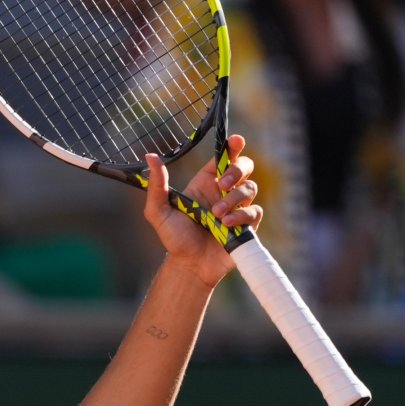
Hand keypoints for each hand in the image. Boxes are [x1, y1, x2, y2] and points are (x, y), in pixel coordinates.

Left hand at [143, 135, 261, 287]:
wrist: (189, 265)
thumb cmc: (174, 237)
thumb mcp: (158, 210)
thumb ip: (157, 184)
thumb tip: (150, 157)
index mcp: (205, 183)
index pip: (222, 158)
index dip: (231, 146)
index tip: (235, 140)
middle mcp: (223, 192)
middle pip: (244, 166)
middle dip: (237, 170)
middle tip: (222, 184)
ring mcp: (237, 207)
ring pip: (249, 188)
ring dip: (233, 199)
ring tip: (216, 215)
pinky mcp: (247, 224)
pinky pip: (254, 211)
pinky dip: (241, 216)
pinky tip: (225, 225)